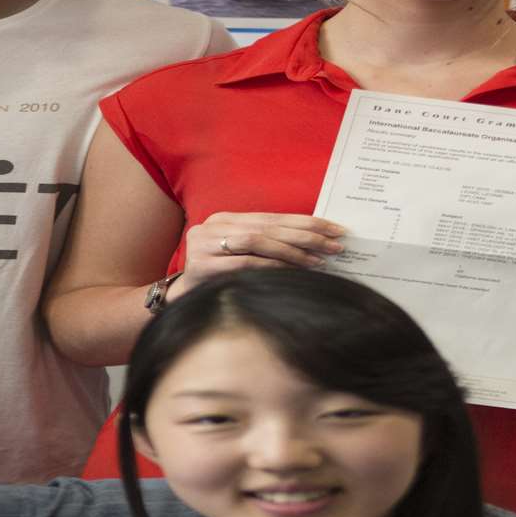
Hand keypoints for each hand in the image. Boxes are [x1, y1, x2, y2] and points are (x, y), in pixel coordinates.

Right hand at [172, 211, 345, 296]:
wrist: (180, 299)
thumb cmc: (217, 277)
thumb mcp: (239, 253)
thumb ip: (265, 243)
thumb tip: (314, 243)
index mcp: (223, 218)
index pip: (272, 217)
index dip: (306, 222)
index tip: (334, 229)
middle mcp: (212, 226)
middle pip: (268, 227)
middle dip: (306, 235)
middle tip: (334, 244)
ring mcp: (204, 245)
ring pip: (257, 241)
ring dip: (292, 250)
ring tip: (319, 259)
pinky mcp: (203, 265)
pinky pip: (246, 262)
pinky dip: (273, 264)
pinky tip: (294, 269)